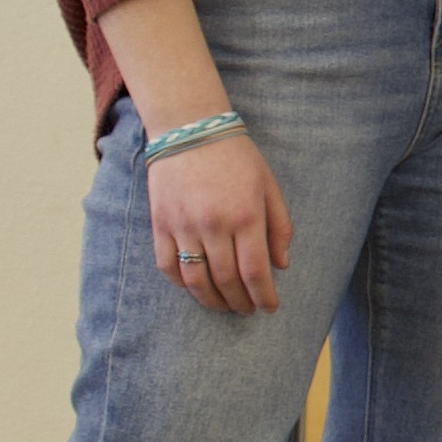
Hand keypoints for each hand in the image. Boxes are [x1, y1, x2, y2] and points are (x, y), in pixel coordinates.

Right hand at [144, 127, 288, 315]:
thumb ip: (279, 227)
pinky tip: (195, 288)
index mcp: (246, 216)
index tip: (269, 307)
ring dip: (211, 300)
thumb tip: (281, 265)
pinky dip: (181, 283)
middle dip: (240, 302)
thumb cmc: (237, 159)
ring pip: (195, 279)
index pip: (255, 271)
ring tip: (225, 306)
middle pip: (226, 280)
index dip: (263, 296)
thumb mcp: (269, 187)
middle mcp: (214, 225)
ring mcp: (183, 226)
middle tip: (248, 310)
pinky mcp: (160, 224)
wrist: (190, 131)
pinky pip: (167, 265)